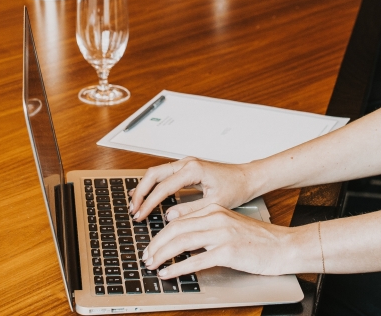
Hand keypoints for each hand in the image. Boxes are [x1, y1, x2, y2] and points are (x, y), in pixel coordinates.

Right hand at [130, 157, 255, 220]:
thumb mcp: (214, 204)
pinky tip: (146, 195)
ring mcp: (186, 163)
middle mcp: (187, 163)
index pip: (163, 187)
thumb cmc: (235, 188)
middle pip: (154, 174)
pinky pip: (164, 174)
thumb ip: (190, 210)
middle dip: (141, 192)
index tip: (140, 215)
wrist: (247, 178)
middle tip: (133, 210)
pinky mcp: (187, 168)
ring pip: (157, 173)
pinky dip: (153, 185)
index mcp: (193, 170)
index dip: (149, 203)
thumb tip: (169, 216)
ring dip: (145, 188)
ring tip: (135, 205)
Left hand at [142, 203, 297, 277]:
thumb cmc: (257, 239)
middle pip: (175, 230)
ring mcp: (221, 234)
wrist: (282, 246)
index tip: (151, 247)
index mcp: (214, 210)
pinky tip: (168, 273)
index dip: (160, 235)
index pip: (178, 220)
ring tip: (152, 265)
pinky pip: (196, 259)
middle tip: (146, 257)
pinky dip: (177, 268)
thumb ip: (205, 227)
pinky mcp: (228, 251)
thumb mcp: (228, 225)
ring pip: (181, 242)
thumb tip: (180, 237)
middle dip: (156, 245)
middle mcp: (215, 218)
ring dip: (162, 255)